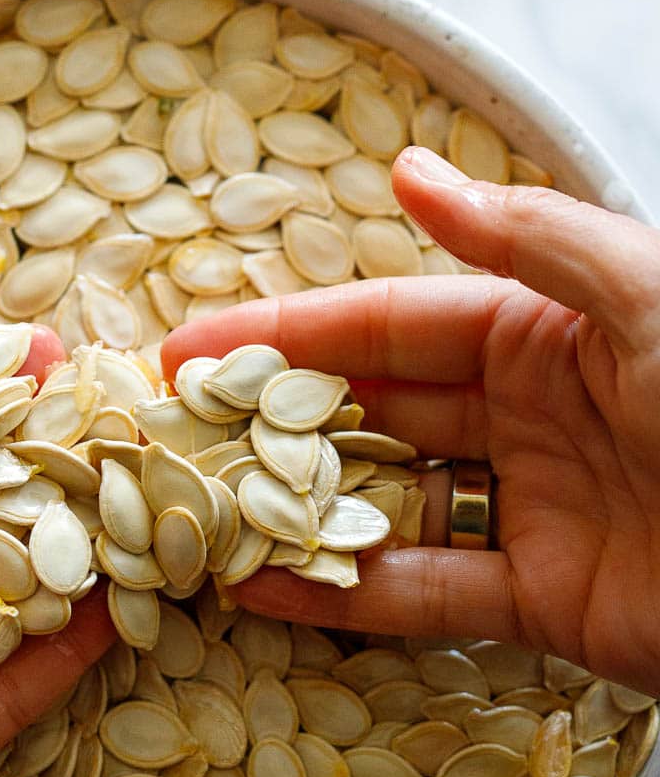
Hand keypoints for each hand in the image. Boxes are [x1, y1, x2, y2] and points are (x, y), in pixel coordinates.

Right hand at [163, 146, 659, 697]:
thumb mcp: (644, 294)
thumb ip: (526, 237)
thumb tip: (409, 172)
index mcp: (543, 326)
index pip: (386, 324)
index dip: (284, 336)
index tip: (189, 351)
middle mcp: (527, 411)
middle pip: (371, 413)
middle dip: (269, 424)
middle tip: (165, 440)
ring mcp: (534, 508)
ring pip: (387, 502)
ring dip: (293, 509)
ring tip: (191, 517)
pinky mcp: (551, 604)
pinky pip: (432, 594)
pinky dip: (346, 596)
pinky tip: (263, 591)